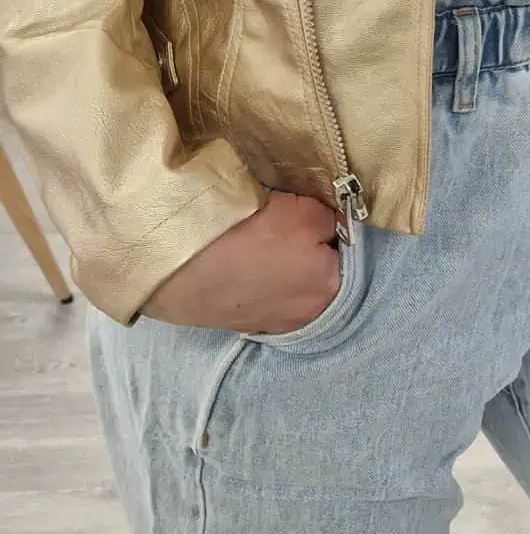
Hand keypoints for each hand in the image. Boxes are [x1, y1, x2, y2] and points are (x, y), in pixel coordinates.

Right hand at [144, 192, 341, 334]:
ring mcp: (275, 323)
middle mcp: (310, 315)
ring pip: (288, 280)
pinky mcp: (244, 323)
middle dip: (305, 245)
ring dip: (279, 263)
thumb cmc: (248, 236)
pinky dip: (256, 277)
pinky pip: (262, 292)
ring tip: (255, 241)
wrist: (180, 269)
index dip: (327, 223)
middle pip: (317, 266)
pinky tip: (239, 261)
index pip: (345, 245)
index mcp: (332, 287)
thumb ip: (329, 217)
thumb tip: (332, 223)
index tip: (306, 210)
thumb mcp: (303, 210)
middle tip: (278, 223)